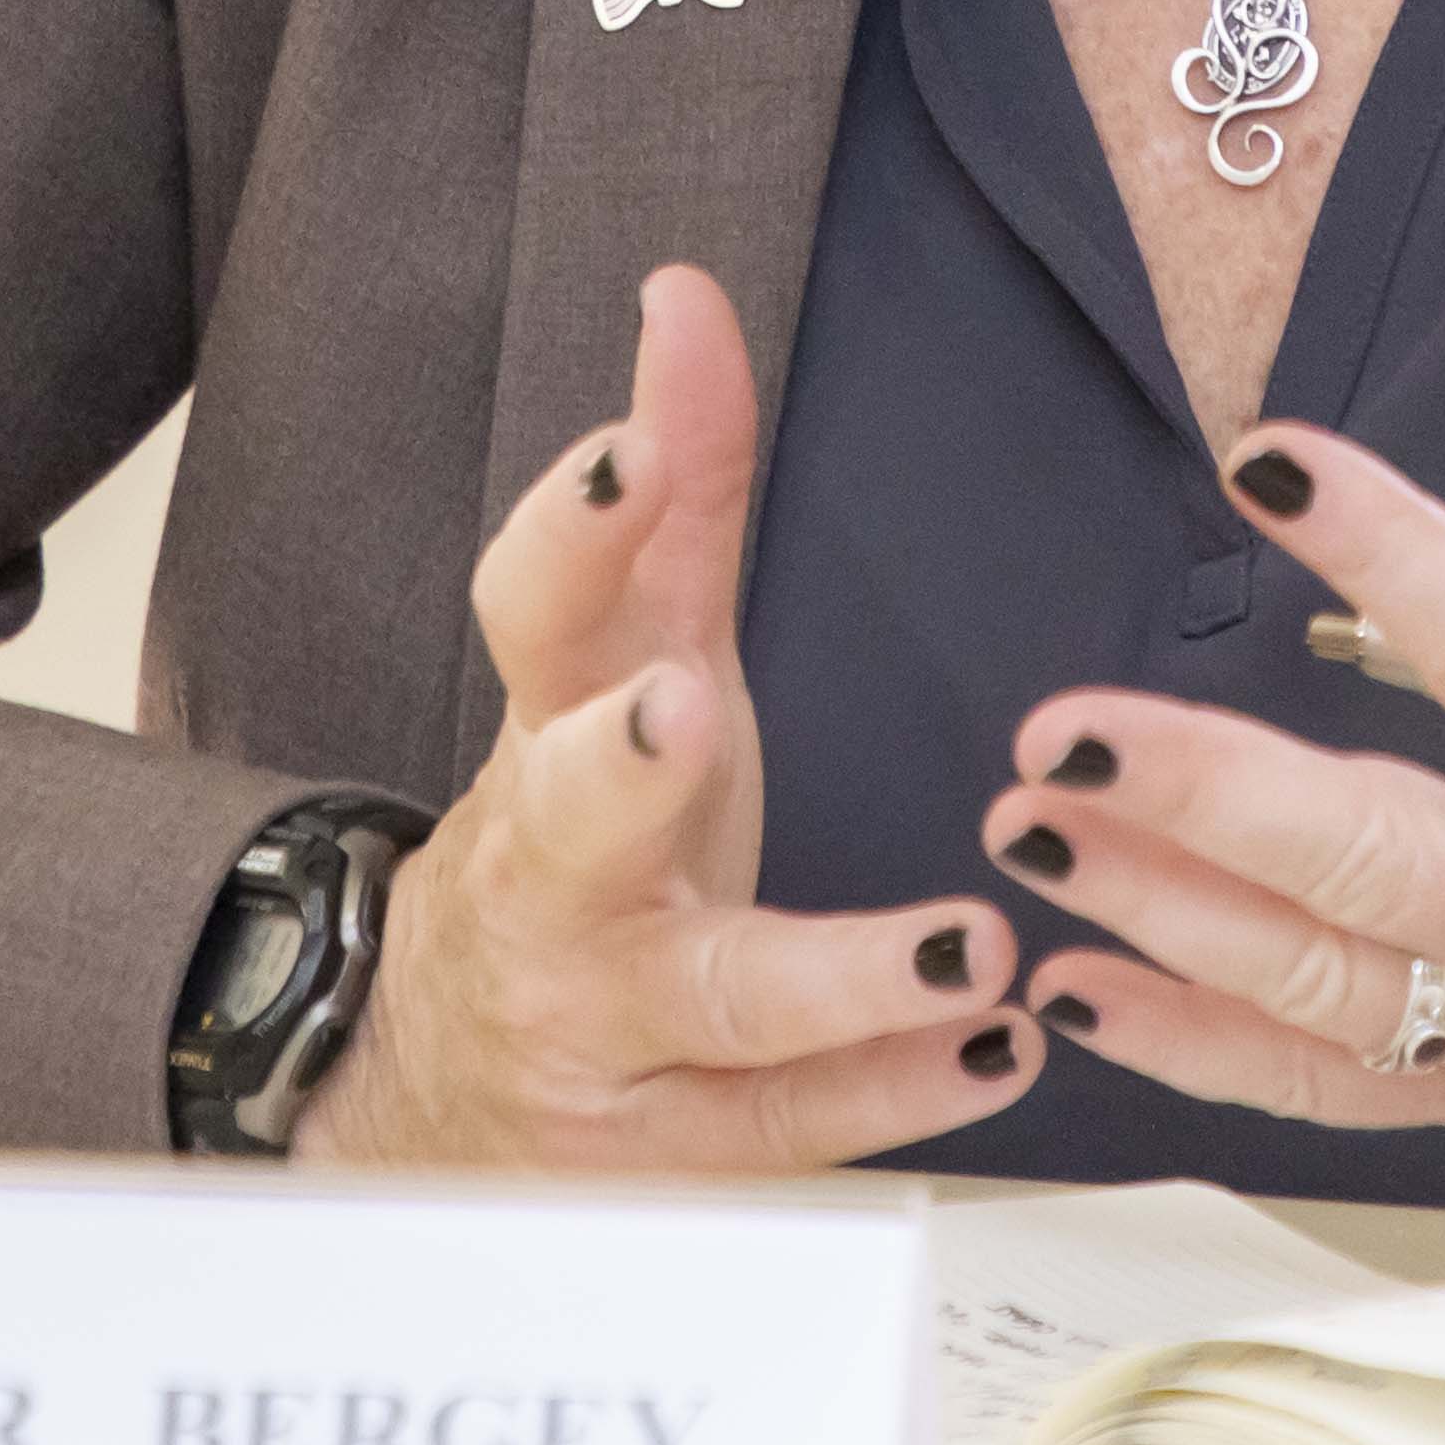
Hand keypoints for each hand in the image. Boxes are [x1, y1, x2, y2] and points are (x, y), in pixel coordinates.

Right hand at [290, 265, 1041, 1168]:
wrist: (442, 1090)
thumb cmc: (577, 837)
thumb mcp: (624, 657)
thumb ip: (669, 487)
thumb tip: (686, 294)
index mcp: (548, 728)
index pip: (534, 610)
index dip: (575, 526)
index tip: (636, 447)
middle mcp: (556, 879)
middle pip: (562, 821)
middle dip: (615, 771)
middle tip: (679, 713)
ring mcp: (603, 1027)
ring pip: (711, 1008)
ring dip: (841, 977)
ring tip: (972, 948)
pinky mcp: (669, 1151)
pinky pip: (794, 1125)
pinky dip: (900, 1091)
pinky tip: (1002, 1048)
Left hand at [985, 431, 1444, 1191]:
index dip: (1394, 555)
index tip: (1270, 459)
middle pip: (1382, 861)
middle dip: (1204, 798)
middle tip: (1064, 735)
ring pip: (1330, 989)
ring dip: (1162, 917)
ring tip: (1027, 835)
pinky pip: (1347, 1089)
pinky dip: (1206, 1048)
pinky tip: (1087, 991)